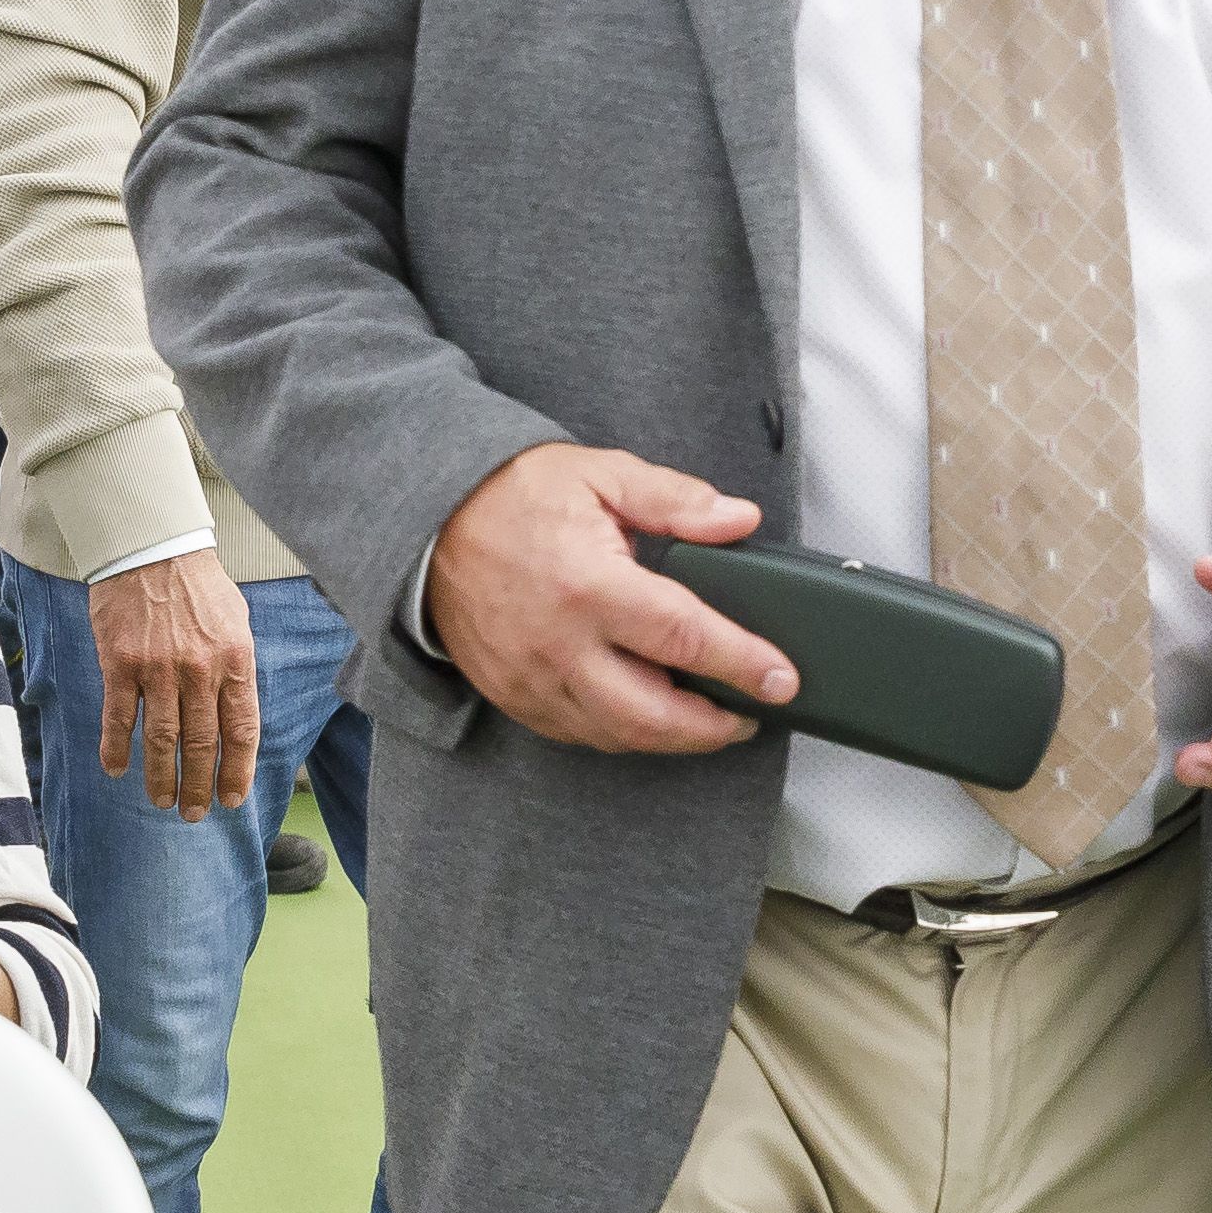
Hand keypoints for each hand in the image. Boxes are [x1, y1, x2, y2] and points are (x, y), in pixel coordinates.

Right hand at [87, 549, 267, 821]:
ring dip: (162, 778)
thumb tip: (236, 720)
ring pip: (162, 741)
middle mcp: (200, 670)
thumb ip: (236, 670)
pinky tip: (116, 770)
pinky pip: (119, 718)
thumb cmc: (198, 586)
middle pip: (202, 745)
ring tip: (162, 802)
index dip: (237, 771)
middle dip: (199, 787)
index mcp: (235, 661)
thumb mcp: (236, 623)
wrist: (152, 548)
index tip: (231, 800)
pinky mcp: (121, 664)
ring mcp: (159, 669)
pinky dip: (117, 749)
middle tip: (193, 814)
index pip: (241, 731)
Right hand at [423, 442, 792, 756]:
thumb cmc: (515, 495)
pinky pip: (579, 733)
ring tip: (711, 719)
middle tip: (752, 714)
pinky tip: (650, 715)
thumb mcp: (601, 475)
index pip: (684, 637)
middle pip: (654, 714)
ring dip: (672, 737)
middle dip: (714, 726)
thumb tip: (740, 519)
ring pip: (617, 735)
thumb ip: (675, 500)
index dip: (743, 662)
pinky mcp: (514, 696)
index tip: (782, 679)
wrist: (428, 524)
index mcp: (589, 584)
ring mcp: (533, 679)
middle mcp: (560, 644)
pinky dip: (623, 733)